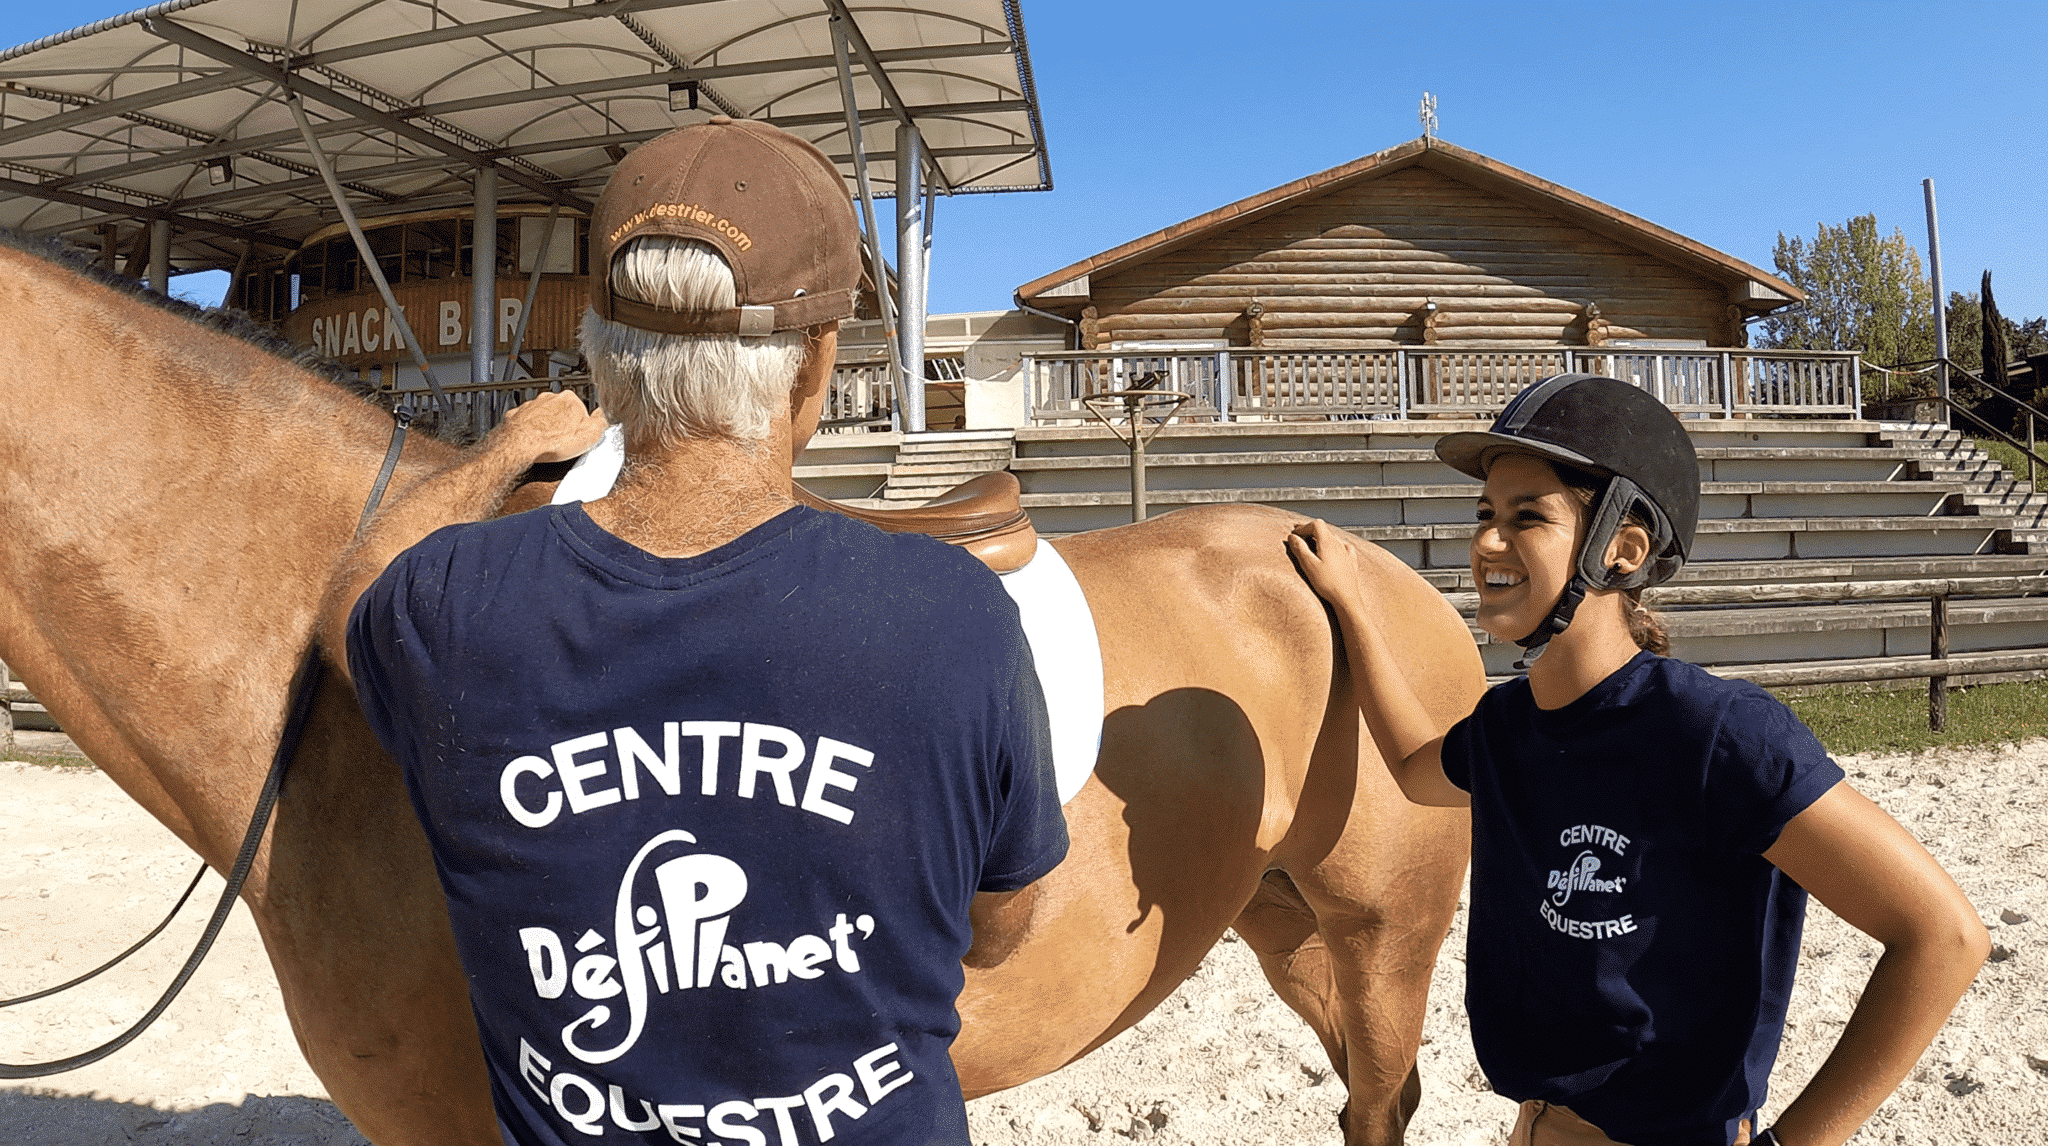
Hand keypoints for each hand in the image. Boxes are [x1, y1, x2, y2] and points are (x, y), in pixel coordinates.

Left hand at [492, 391, 609, 464]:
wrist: (521, 445)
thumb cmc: (553, 441)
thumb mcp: (590, 435)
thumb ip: (601, 423)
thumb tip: (604, 417)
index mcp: (569, 399)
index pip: (581, 408)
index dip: (582, 424)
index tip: (579, 435)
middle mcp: (550, 398)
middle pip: (562, 410)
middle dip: (563, 423)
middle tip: (564, 440)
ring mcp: (532, 405)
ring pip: (544, 414)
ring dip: (547, 426)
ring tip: (549, 443)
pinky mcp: (518, 415)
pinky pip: (527, 421)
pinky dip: (530, 429)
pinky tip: (533, 440)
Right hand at [1287, 519, 1360, 606]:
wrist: (1346, 598)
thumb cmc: (1328, 584)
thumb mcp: (1308, 565)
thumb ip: (1299, 549)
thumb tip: (1292, 537)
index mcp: (1328, 542)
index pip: (1316, 524)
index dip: (1303, 527)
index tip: (1295, 534)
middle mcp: (1339, 544)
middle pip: (1324, 529)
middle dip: (1310, 531)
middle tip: (1299, 536)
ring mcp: (1346, 552)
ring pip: (1333, 537)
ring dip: (1321, 537)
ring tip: (1313, 543)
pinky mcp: (1351, 561)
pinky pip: (1344, 546)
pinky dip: (1335, 544)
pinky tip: (1335, 549)